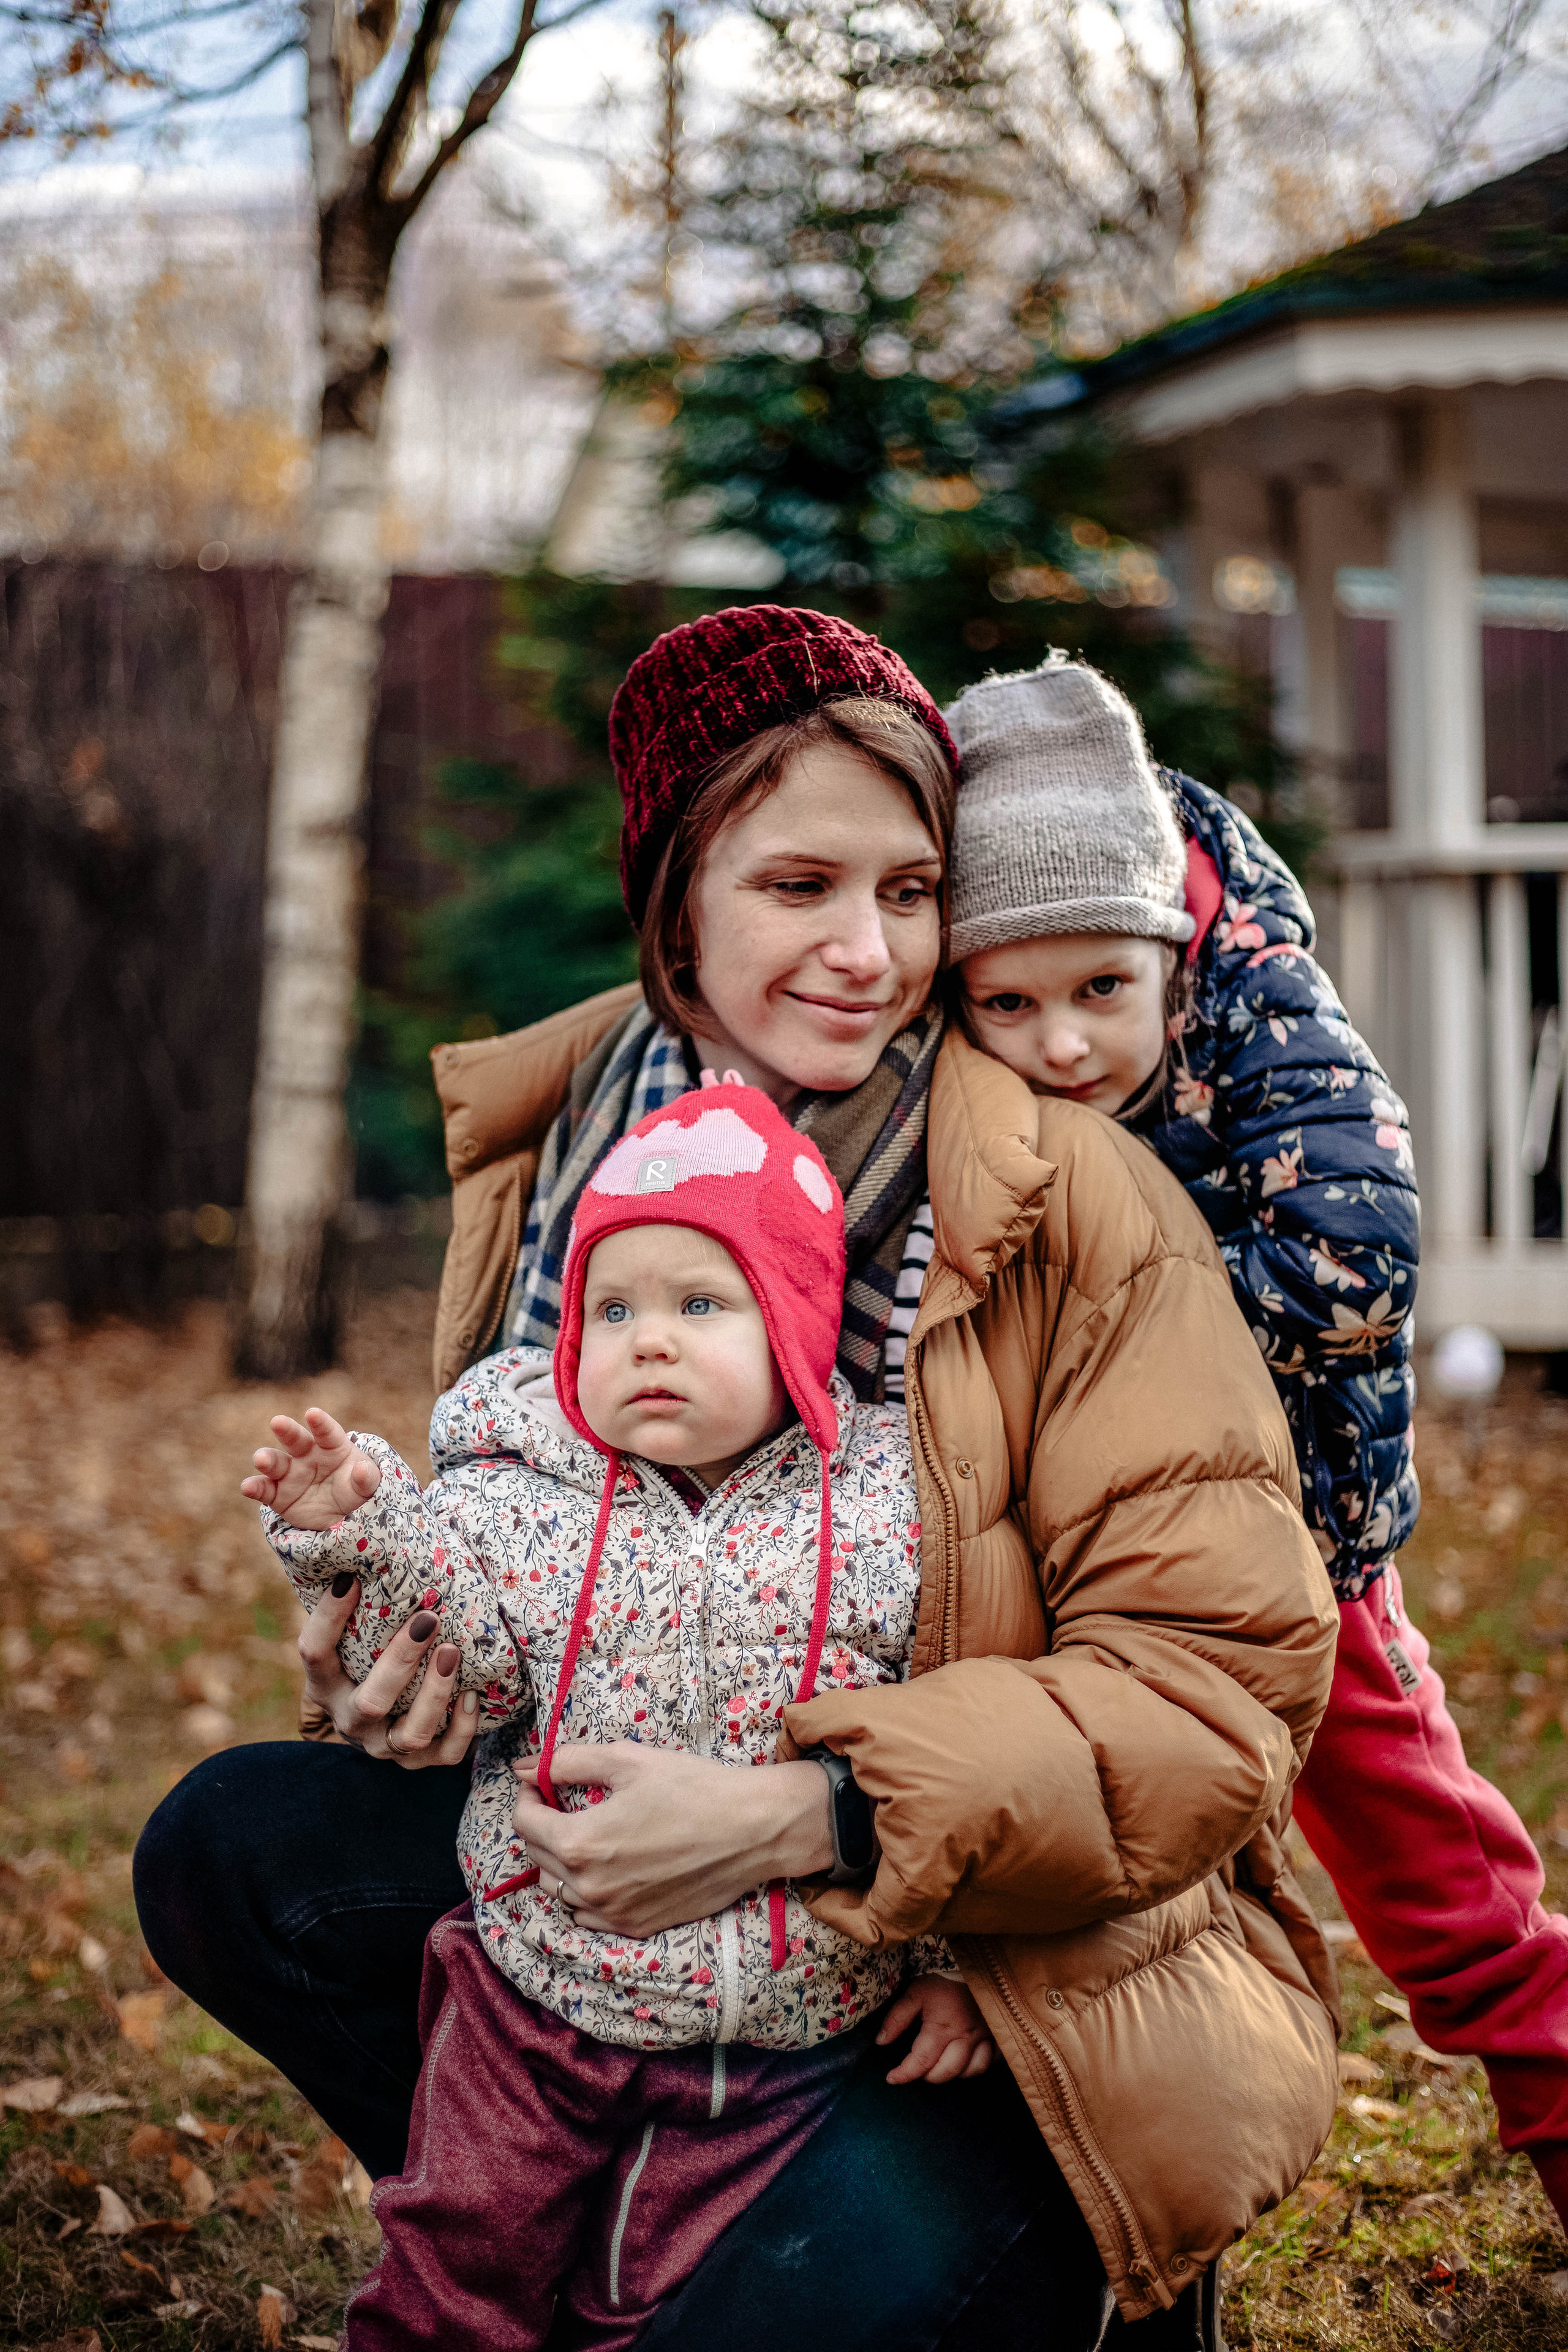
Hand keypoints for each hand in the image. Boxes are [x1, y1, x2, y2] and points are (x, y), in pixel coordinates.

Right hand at [242, 1407, 380, 1529]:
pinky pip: (265, 1490)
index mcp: (333, 1446)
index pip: (327, 1432)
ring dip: (266, 1458)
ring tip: (260, 1459)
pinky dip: (255, 1487)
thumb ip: (367, 1478)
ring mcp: (291, 1475)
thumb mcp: (369, 1486)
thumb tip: (360, 1469)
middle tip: (278, 1422)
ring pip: (275, 1462)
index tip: (313, 1414)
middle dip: (287, 1430)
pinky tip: (247, 1487)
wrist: (343, 1518)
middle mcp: (308, 1455)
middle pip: (295, 1439)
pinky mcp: (278, 1495)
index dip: (320, 1423)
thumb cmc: (358, 1491)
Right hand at [297, 1578, 479, 1768]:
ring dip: (436, 1694)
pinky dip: (463, 1728)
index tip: (351, 1579)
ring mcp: (384, 1746)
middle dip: (401, 1661)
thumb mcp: (352, 1637)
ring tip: (452, 1651)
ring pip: (411, 1735)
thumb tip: (363, 1529)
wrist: (378, 1721)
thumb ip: (358, 1603)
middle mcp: (350, 1720)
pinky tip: (473, 1695)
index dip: (328, 1618)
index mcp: (325, 1685)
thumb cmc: (368, 1657)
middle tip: (428, 1618)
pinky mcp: (418, 1761)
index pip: (314, 1653)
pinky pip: (444, 1755)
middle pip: (371, 1702)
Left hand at [512, 1742, 832, 1936]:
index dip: (528, 1795)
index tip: (541, 1781)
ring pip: (560, 1891)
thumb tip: (525, 1766)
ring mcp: (612, 1913)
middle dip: (543, 1825)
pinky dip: (585, 1893)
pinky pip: (588, 1916)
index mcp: (579, 1843)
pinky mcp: (637, 1927)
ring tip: (587, 1834)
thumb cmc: (692, 1788)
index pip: (524, 1823)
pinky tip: (608, 1868)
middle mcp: (588, 1887)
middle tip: (563, 1801)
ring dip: (561, 1862)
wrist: (753, 1829)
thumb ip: (568, 1762)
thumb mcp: (627, 1760)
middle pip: (538, 1857)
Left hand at [876, 1976, 992, 2085]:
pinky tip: (968, 2060)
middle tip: (918, 2069)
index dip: (905, 2074)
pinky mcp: (994, 2033)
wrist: (969, 1963)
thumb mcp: (914, 1994)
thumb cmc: (940, 1980)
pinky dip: (979, 2065)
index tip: (892, 2078)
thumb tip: (881, 2042)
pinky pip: (992, 2060)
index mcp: (942, 2027)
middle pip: (947, 2072)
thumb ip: (896, 2019)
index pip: (921, 2061)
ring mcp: (983, 2036)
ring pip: (972, 2070)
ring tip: (941, 2066)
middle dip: (928, 2076)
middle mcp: (964, 2036)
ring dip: (954, 2074)